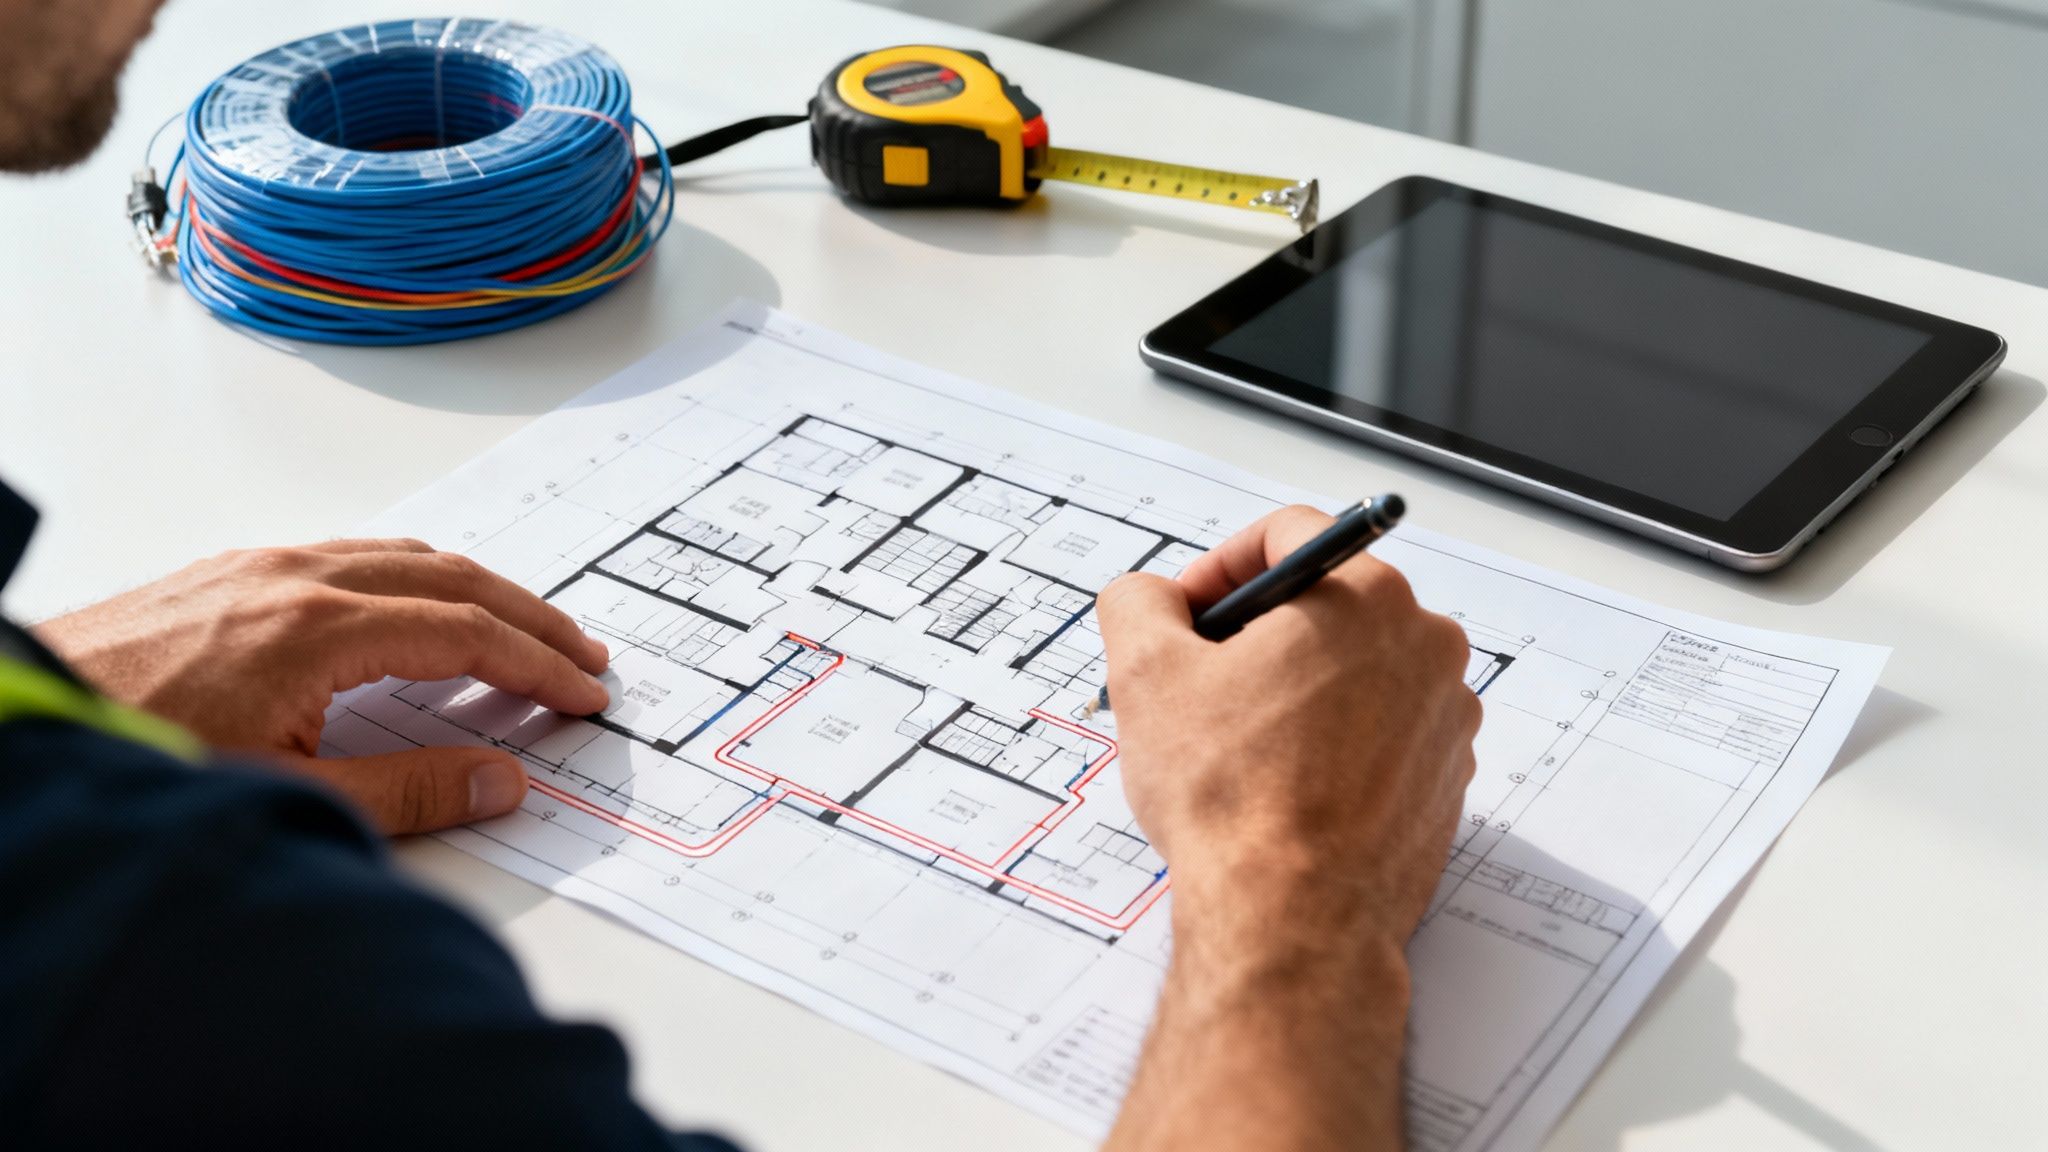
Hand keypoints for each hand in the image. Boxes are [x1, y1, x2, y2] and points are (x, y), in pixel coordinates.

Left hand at [35, 539, 610, 834]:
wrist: (28, 718)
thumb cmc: (135, 754)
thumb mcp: (287, 795)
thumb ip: (409, 792)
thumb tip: (505, 780)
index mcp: (319, 629)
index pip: (467, 635)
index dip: (539, 666)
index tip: (585, 694)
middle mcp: (297, 577)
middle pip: (452, 580)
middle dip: (531, 618)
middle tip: (585, 655)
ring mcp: (261, 565)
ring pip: (405, 556)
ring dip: (478, 590)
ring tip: (524, 627)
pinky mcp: (231, 570)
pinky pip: (356, 553)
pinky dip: (419, 575)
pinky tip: (423, 604)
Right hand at [1095, 505, 1479, 1151]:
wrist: (1291, 922)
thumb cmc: (1233, 801)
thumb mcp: (1146, 674)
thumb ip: (1138, 603)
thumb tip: (1148, 598)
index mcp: (1367, 599)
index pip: (1288, 537)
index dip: (1218, 568)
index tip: (1186, 615)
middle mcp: (1426, 648)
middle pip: (1325, 605)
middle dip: (1256, 636)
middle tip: (1200, 685)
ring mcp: (1445, 719)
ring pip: (1353, 672)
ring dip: (1293, 692)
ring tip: (1236, 747)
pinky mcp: (1445, 782)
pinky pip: (1379, 733)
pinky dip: (1331, 744)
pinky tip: (1279, 788)